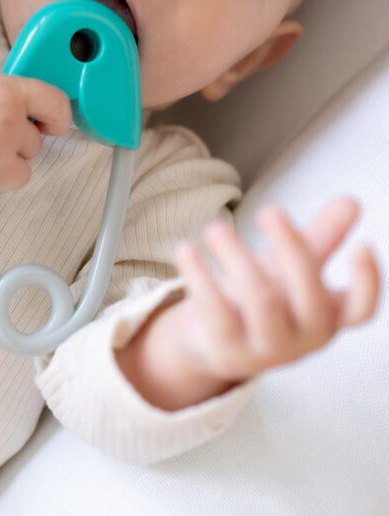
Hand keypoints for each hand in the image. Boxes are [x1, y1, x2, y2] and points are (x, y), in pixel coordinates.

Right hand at [0, 65, 71, 200]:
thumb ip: (12, 97)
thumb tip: (38, 118)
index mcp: (9, 93)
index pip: (57, 108)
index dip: (57, 119)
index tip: (52, 125)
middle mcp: (5, 126)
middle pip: (35, 146)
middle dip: (16, 142)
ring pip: (20, 175)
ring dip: (2, 167)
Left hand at [172, 196, 381, 382]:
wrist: (215, 342)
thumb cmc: (266, 296)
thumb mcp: (293, 267)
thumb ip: (322, 236)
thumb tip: (352, 201)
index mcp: (327, 316)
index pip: (360, 309)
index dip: (367, 282)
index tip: (362, 245)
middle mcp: (303, 339)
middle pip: (307, 297)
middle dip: (291, 249)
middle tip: (271, 210)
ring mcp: (266, 351)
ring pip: (260, 302)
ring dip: (238, 258)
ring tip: (215, 228)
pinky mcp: (227, 353)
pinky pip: (215, 313)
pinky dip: (200, 278)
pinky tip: (185, 249)